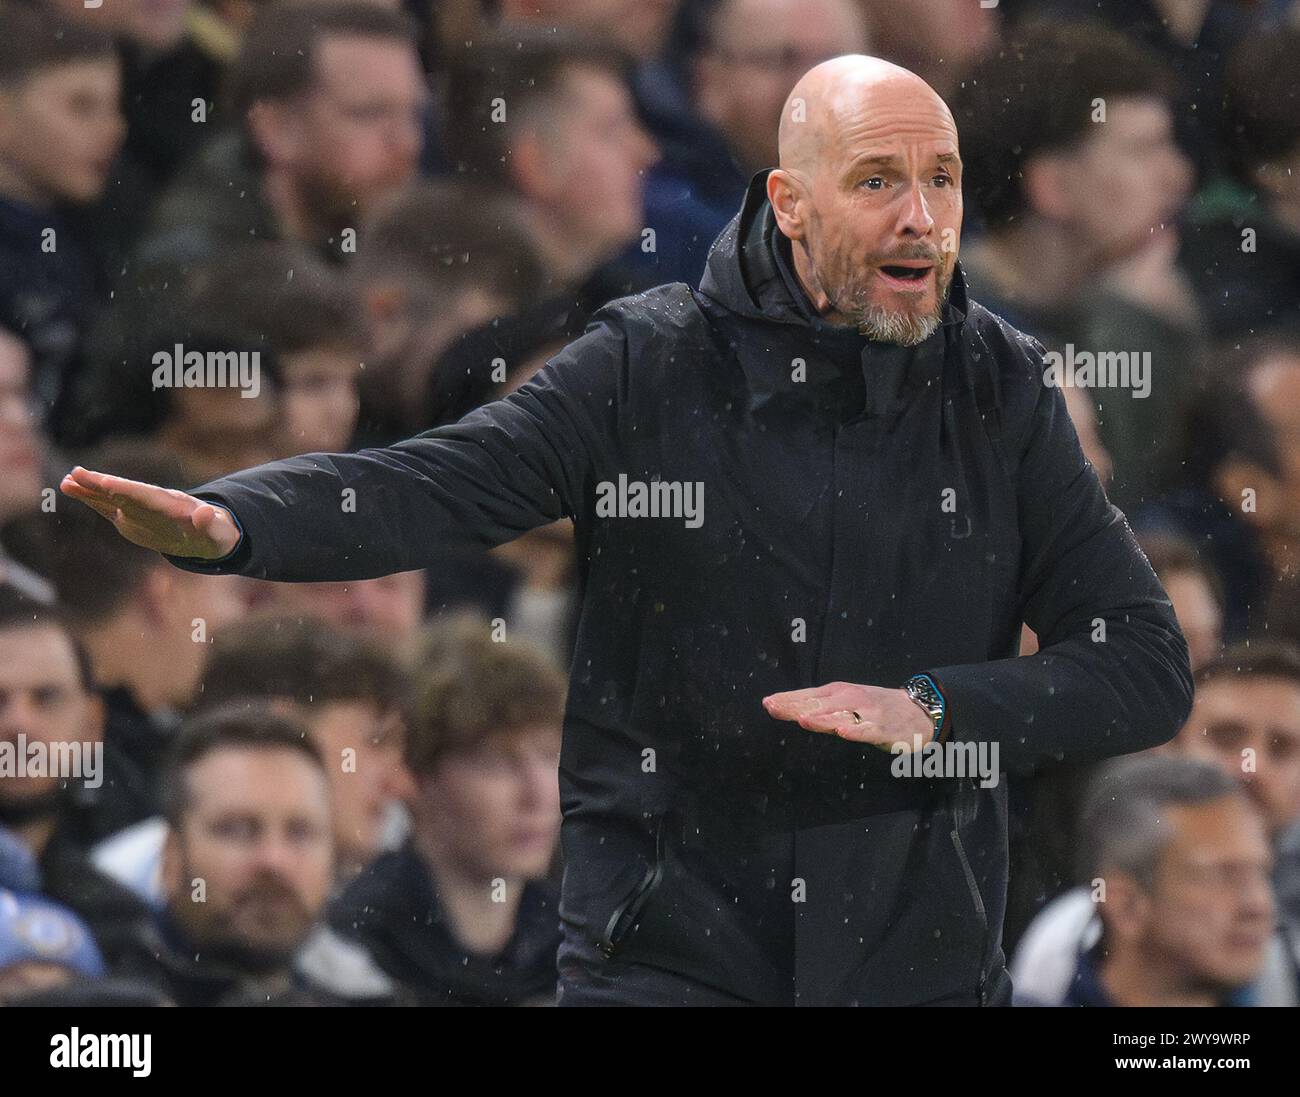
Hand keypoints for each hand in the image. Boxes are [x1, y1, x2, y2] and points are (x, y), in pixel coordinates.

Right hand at [60, 466, 241, 559]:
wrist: (209, 532)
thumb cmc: (216, 533)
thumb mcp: (219, 532)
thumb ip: (212, 525)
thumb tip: (206, 514)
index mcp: (172, 505)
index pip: (147, 495)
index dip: (128, 490)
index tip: (108, 484)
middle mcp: (152, 502)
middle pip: (124, 491)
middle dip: (103, 484)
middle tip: (77, 474)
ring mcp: (139, 509)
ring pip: (110, 497)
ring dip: (90, 489)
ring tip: (66, 481)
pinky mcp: (130, 517)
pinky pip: (107, 507)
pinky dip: (90, 499)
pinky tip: (71, 489)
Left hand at [762, 681, 934, 751]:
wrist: (918, 710)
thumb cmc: (874, 706)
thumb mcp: (845, 701)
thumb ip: (817, 706)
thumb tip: (784, 706)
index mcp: (839, 693)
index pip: (809, 696)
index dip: (788, 700)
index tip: (768, 703)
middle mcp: (851, 699)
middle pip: (819, 705)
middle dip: (796, 707)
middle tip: (774, 707)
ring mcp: (867, 713)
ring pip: (841, 716)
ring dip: (822, 718)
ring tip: (803, 719)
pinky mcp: (883, 728)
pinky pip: (867, 730)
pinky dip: (856, 731)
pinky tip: (843, 731)